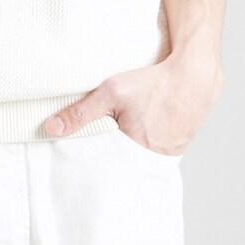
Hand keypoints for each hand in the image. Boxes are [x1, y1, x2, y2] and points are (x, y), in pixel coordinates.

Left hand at [44, 47, 223, 154]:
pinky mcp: (181, 144)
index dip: (97, 168)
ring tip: (126, 138)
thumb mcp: (111, 92)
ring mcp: (171, 153)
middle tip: (103, 152)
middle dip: (114, 162)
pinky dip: (151, 142)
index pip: (108, 171)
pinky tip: (147, 129)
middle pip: (126, 167)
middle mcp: (154, 159)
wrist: (196, 74)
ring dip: (134, 151)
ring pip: (144, 158)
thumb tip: (49, 128)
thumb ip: (80, 113)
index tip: (84, 169)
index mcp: (135, 151)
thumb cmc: (153, 82)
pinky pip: (160, 150)